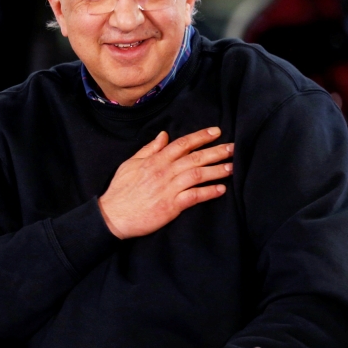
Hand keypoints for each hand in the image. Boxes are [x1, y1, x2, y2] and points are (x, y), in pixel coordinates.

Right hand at [98, 127, 232, 238]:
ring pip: (198, 175)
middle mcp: (164, 172)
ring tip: (232, 167)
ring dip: (217, 171)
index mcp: (155, 160)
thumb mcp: (131, 164)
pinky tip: (221, 190)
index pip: (182, 144)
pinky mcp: (171, 206)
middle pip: (195, 157)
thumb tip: (163, 135)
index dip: (200, 137)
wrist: (113, 215)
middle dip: (216, 151)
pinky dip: (209, 192)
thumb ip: (149, 149)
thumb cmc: (121, 190)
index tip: (216, 132)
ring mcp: (168, 189)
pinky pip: (194, 196)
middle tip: (233, 148)